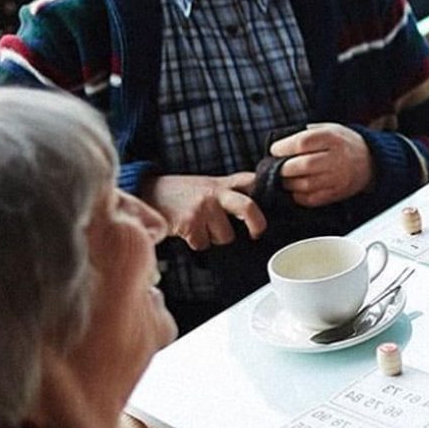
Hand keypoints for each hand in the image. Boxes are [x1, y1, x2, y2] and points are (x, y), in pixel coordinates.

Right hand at [141, 173, 266, 250]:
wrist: (148, 191)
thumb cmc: (183, 193)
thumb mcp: (210, 185)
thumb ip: (231, 193)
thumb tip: (257, 210)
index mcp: (225, 183)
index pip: (254, 183)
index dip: (269, 193)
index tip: (280, 203)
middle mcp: (216, 193)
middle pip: (248, 208)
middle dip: (257, 224)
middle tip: (256, 233)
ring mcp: (203, 208)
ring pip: (225, 236)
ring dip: (215, 238)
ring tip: (202, 228)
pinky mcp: (189, 223)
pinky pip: (204, 244)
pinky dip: (197, 243)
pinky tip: (188, 232)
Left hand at [269, 123, 373, 206]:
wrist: (370, 161)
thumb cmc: (344, 143)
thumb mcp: (329, 128)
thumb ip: (307, 133)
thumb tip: (280, 142)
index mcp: (332, 138)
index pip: (302, 143)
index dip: (283, 147)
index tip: (274, 150)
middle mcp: (336, 158)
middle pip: (303, 165)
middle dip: (283, 167)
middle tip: (276, 166)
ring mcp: (337, 178)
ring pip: (305, 184)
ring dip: (288, 183)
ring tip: (284, 178)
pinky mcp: (337, 194)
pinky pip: (312, 199)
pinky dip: (298, 195)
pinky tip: (295, 188)